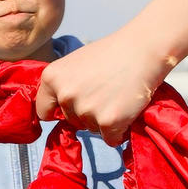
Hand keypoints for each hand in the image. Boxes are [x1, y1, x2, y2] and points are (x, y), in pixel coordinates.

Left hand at [35, 34, 164, 138]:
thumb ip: (64, 85)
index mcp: (52, 78)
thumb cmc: (112, 53)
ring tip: (118, 97)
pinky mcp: (108, 122)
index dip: (59, 111)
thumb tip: (60, 108)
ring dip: (105, 120)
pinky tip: (127, 110)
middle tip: (106, 93)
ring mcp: (86, 110)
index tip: (70, 109)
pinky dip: (120, 131)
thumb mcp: (75, 63)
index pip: (44, 111)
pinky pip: (111, 139)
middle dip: (87, 114)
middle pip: (71, 121)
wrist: (143, 50)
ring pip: (92, 129)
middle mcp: (65, 95)